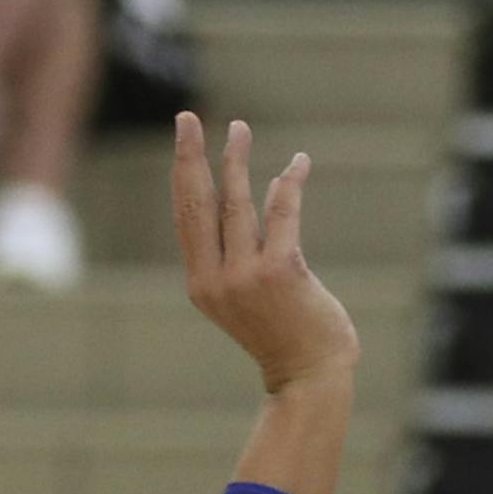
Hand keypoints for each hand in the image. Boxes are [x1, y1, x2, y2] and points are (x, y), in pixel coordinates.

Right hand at [172, 117, 359, 396]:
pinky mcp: (281, 271)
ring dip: (237, 160)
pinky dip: (289, 184)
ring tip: (238, 129)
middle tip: (186, 118)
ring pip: (236, 204)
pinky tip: (297, 164)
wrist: (310, 375)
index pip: (187, 219)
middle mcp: (216, 280)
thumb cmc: (284, 336)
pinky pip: (282, 213)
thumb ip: (243, 254)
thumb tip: (262, 192)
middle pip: (197, 204)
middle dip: (190, 157)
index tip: (183, 140)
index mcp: (202, 286)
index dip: (182, 176)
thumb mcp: (247, 298)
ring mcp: (246, 276)